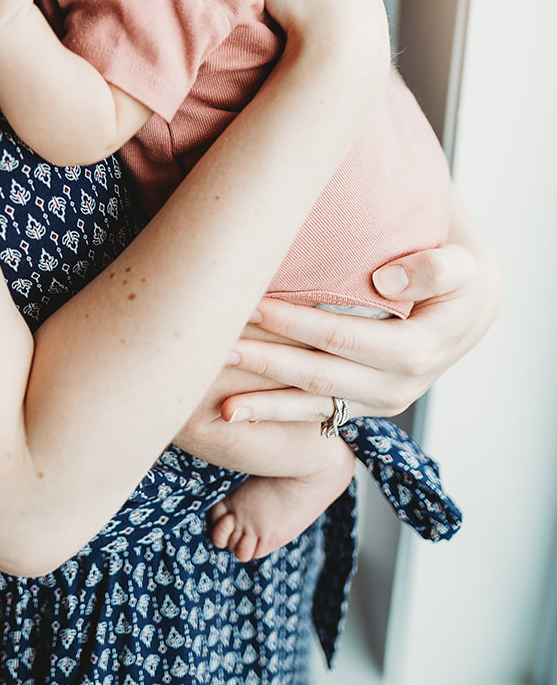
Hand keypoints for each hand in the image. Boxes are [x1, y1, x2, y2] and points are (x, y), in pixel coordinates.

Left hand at [217, 231, 498, 424]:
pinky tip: (239, 414)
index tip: (251, 305)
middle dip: (265, 363)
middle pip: (317, 376)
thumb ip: (432, 270)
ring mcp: (378, 402)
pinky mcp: (363, 406)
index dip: (294, 324)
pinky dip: (276, 415)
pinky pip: (315, 416)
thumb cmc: (458, 279)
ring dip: (263, 405)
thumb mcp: (460, 268)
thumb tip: (385, 281)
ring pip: (311, 406)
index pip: (340, 337)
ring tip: (220, 404)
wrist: (468, 312)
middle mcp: (395, 386)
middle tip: (217, 347)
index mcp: (414, 351)